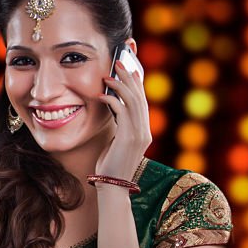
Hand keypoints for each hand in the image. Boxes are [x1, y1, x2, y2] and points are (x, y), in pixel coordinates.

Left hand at [95, 59, 151, 179]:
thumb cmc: (110, 164)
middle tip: (119, 62)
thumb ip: (119, 125)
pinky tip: (102, 94)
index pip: (142, 102)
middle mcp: (145, 131)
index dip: (136, 84)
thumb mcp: (116, 141)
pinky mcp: (130, 138)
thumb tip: (112, 106)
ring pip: (133, 102)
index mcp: (143, 131)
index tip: (129, 68)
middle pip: (139, 97)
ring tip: (109, 73)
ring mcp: (140, 134)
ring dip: (120, 85)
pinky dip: (113, 100)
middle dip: (129, 78)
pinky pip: (122, 112)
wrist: (112, 185)